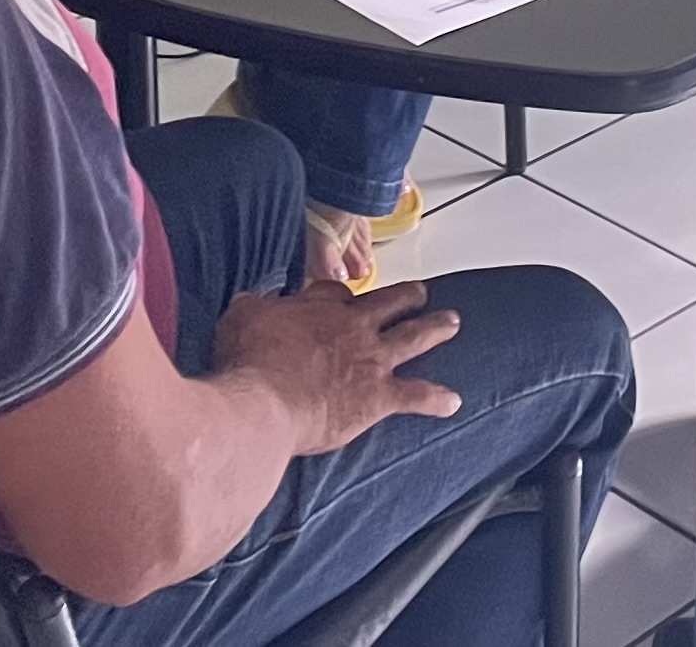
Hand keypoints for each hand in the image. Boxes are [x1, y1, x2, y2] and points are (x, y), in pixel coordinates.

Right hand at [209, 280, 463, 453]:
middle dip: (407, 297)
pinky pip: (417, 395)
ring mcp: (372, 360)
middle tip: (420, 293)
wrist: (266, 402)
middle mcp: (354, 327)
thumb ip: (254, 308)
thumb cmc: (249, 360)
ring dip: (435, 328)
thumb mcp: (242, 317)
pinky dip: (437, 399)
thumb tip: (253, 304)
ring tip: (451, 322)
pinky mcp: (380, 397)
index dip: (341, 296)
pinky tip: (454, 401)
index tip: (340, 298)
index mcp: (320, 307)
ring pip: (414, 336)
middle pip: (390, 302)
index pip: (339, 294)